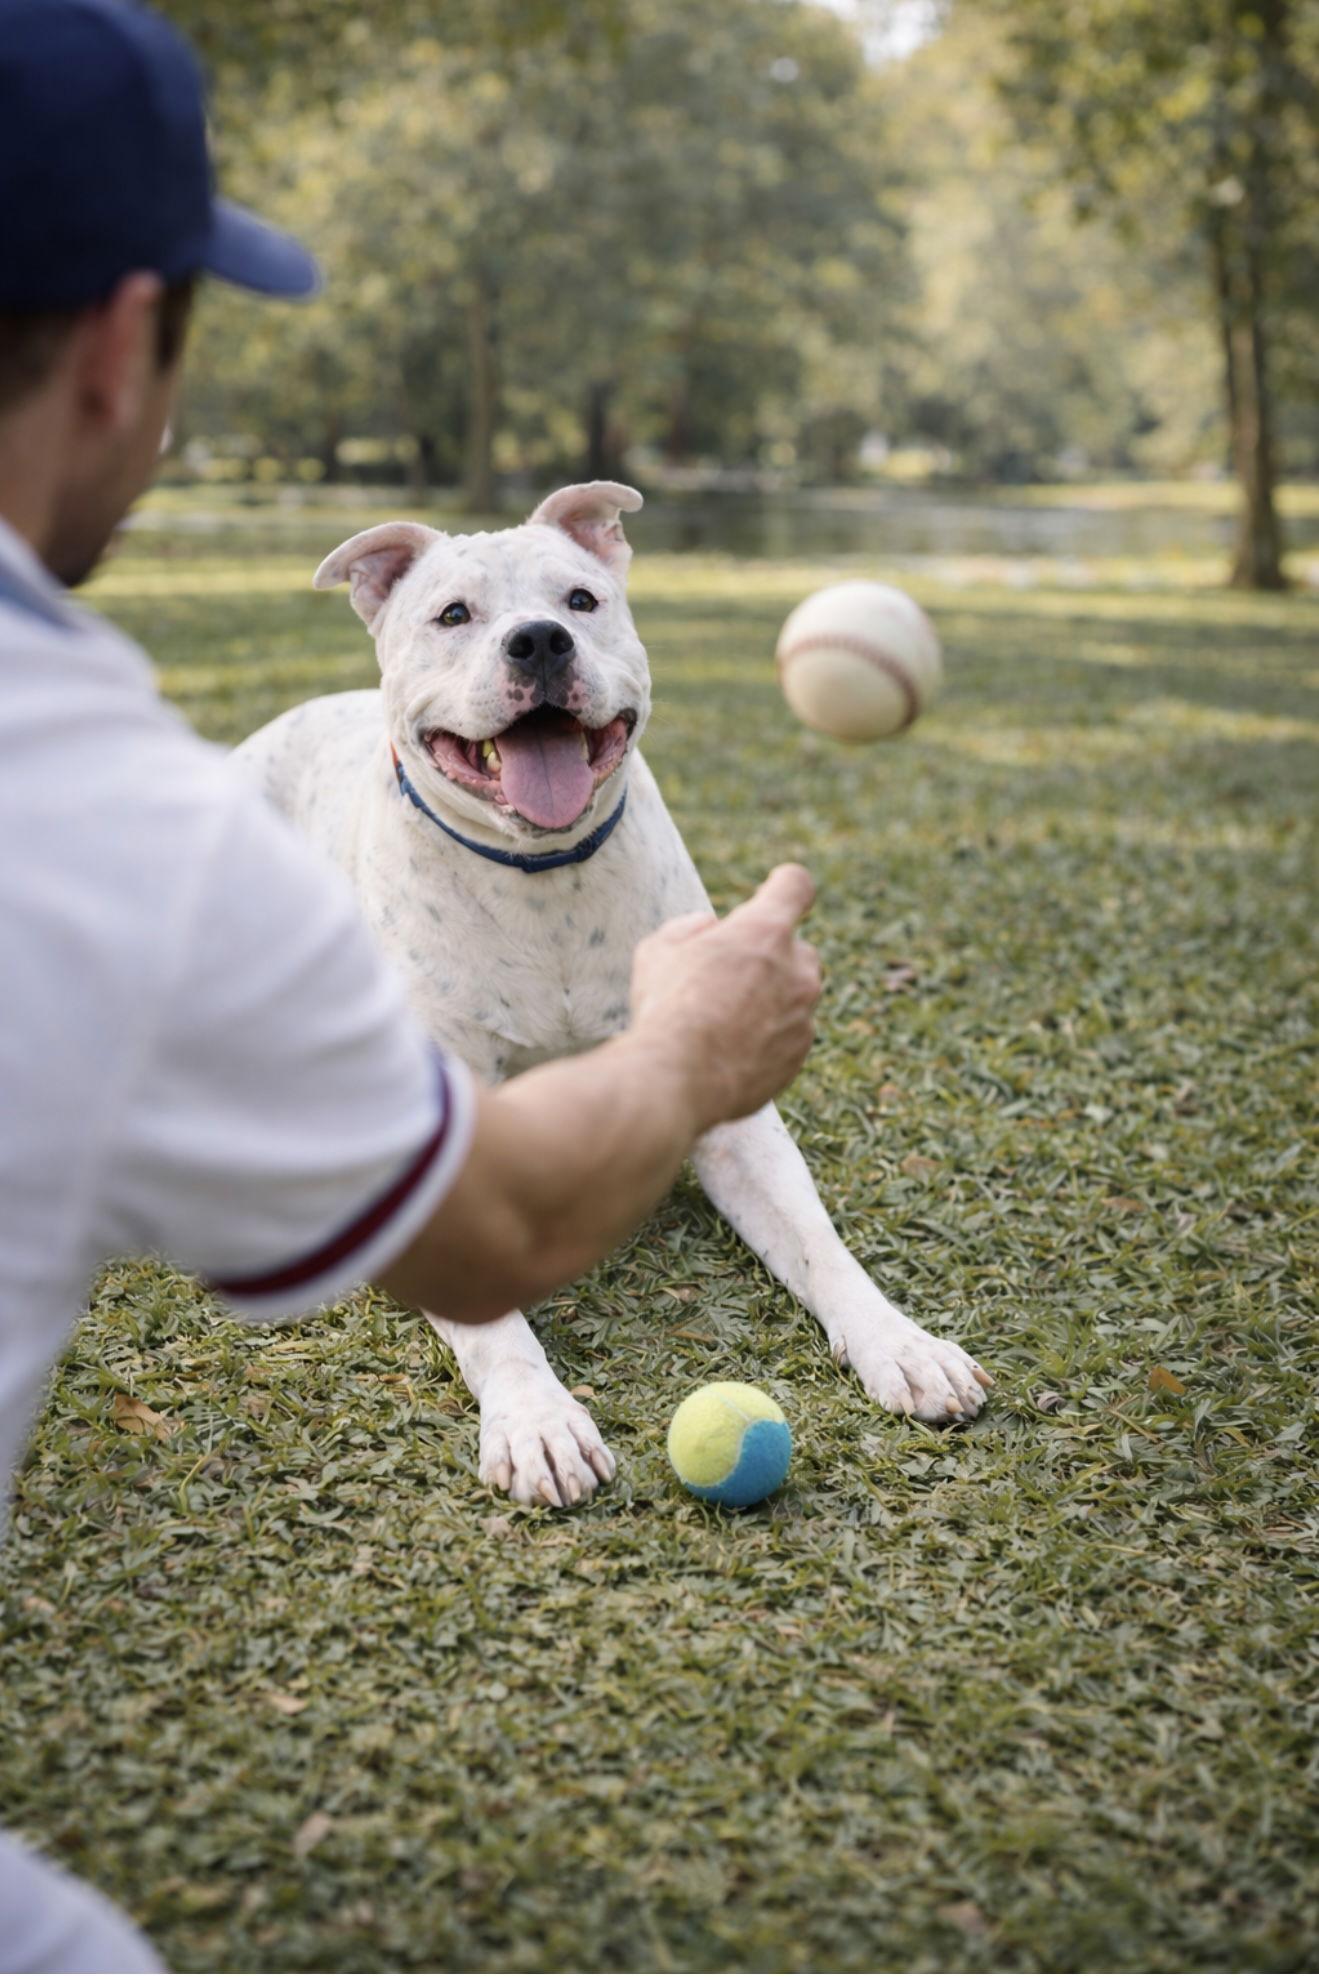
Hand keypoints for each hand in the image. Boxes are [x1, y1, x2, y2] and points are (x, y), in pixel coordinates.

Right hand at [630, 864, 821, 1130]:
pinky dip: (766, 1039)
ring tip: (720, 1022)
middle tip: (726, 977)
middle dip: (769, 957)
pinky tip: (727, 1051)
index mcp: (765, 931)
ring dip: (768, 1000)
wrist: (679, 1079)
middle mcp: (797, 970)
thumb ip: (693, 929)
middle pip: (797, 949)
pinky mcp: (799, 1055)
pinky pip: (788, 1036)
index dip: (784, 885)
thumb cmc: (666, 1008)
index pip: (795, 886)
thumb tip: (712, 929)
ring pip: (795, 996)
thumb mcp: (660, 950)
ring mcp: (803, 1016)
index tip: (775, 890)